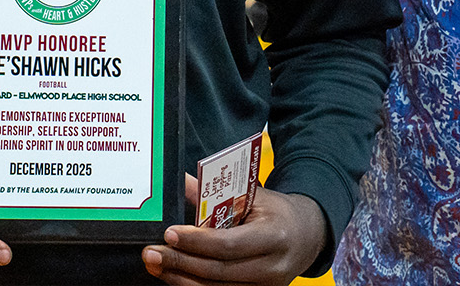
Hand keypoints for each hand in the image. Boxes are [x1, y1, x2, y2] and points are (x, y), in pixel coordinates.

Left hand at [142, 174, 328, 285]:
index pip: (229, 244)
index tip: (170, 233)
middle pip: (219, 271)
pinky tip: (176, 276)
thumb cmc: (277, 213)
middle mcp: (273, 268)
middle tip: (152, 253)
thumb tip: (181, 183)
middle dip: (181, 263)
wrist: (307, 236)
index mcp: (275, 236)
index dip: (197, 242)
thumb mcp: (253, 196)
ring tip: (157, 265)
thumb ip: (217, 192)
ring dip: (182, 279)